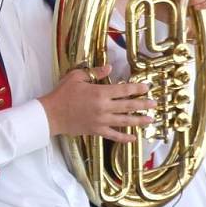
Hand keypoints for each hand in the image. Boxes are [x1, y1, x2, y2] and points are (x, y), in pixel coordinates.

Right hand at [39, 65, 155, 141]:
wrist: (51, 114)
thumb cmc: (62, 93)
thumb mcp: (77, 76)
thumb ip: (94, 72)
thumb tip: (109, 68)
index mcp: (100, 93)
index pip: (124, 90)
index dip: (137, 88)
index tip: (147, 87)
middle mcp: (104, 108)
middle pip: (128, 106)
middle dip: (143, 104)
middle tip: (154, 104)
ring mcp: (101, 121)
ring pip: (124, 121)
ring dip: (139, 121)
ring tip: (150, 120)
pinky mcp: (96, 131)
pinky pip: (114, 135)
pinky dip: (124, 138)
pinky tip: (133, 138)